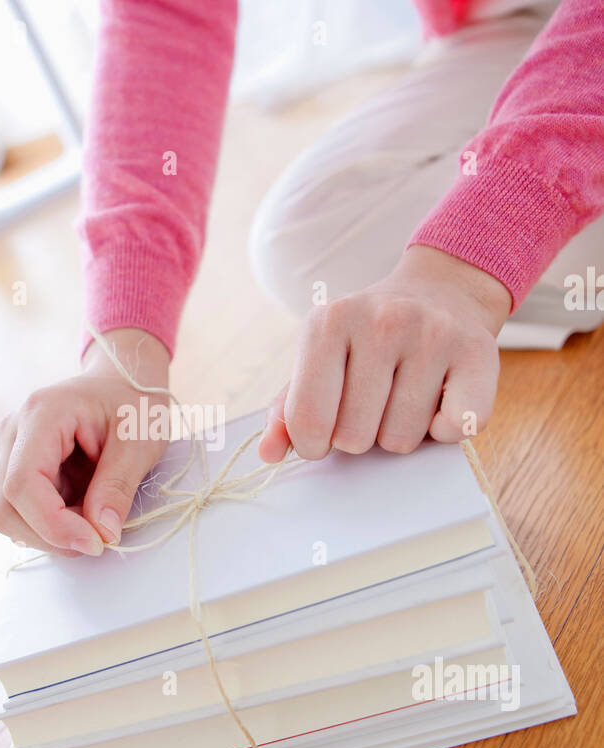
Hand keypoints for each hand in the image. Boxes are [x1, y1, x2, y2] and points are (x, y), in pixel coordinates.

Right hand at [0, 328, 169, 555]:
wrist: (123, 383)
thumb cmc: (133, 404)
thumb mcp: (139, 443)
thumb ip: (117, 486)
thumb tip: (101, 533)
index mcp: (41, 415)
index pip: (22, 484)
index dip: (53, 524)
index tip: (94, 542)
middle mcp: (13, 432)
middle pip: (4, 506)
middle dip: (50, 534)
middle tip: (97, 536)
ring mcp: (10, 450)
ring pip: (7, 514)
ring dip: (50, 532)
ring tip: (93, 518)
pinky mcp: (17, 467)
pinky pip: (20, 510)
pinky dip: (50, 524)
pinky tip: (81, 511)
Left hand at [260, 248, 510, 462]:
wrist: (441, 294)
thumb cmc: (368, 343)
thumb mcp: (320, 361)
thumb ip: (288, 409)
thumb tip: (268, 453)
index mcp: (329, 322)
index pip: (307, 420)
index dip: (313, 445)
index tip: (323, 434)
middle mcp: (382, 321)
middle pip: (354, 438)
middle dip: (360, 436)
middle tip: (373, 403)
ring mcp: (433, 334)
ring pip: (400, 440)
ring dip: (399, 433)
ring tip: (404, 396)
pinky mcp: (478, 353)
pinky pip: (453, 431)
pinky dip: (443, 432)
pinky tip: (438, 401)